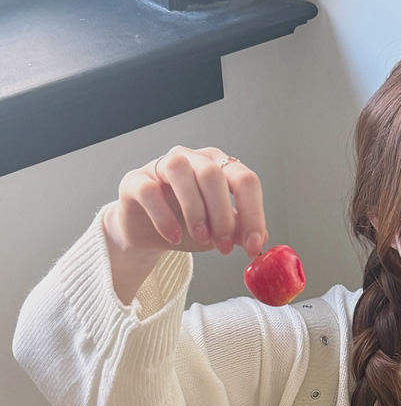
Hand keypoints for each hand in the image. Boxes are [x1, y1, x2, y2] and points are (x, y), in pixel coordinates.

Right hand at [102, 146, 268, 303]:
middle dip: (222, 215)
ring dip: (195, 210)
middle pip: (213, 174)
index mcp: (219, 166)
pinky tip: (173, 237)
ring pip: (181, 171)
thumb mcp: (218, 232)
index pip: (244, 180)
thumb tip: (261, 239)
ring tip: (201, 238)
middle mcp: (192, 158)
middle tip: (224, 247)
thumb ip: (238, 231)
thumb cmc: (186, 226)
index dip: (253, 213)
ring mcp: (161, 165)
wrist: (147, 234)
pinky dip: (164, 217)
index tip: (253, 246)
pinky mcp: (135, 181)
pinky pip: (149, 190)